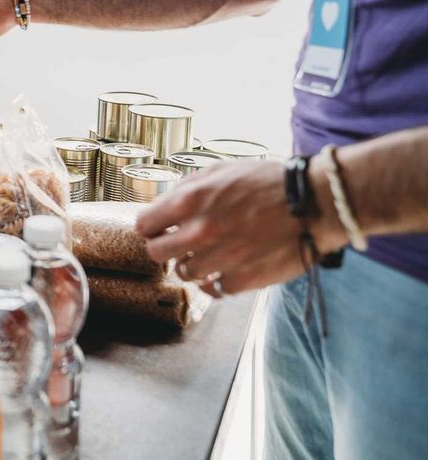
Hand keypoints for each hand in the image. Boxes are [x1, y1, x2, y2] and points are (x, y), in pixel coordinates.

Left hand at [135, 160, 347, 297]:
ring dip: (191, 265)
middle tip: (179, 244)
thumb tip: (165, 206)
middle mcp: (200, 232)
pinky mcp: (243, 279)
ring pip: (184, 274)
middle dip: (165, 248)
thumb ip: (187, 188)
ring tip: (206, 255)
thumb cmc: (269, 182)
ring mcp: (220, 258)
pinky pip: (214, 289)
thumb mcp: (221, 170)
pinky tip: (223, 271)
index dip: (151, 227)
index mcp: (190, 201)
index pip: (144, 225)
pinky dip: (215, 282)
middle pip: (156, 253)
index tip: (159, 229)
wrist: (315, 202)